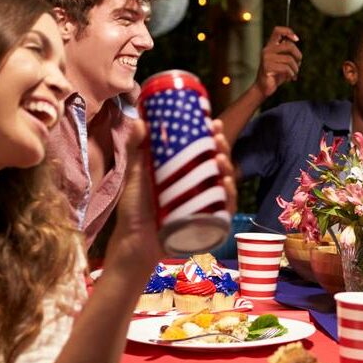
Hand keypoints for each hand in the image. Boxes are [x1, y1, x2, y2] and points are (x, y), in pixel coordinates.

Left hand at [108, 120, 237, 277]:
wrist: (133, 241)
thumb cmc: (134, 208)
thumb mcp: (136, 175)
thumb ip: (137, 149)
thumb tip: (140, 120)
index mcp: (184, 173)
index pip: (202, 151)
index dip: (211, 136)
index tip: (214, 122)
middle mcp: (197, 186)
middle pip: (216, 164)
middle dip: (222, 148)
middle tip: (218, 137)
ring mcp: (204, 204)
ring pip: (224, 183)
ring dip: (227, 168)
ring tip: (221, 158)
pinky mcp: (207, 221)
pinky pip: (224, 208)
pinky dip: (229, 196)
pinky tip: (226, 184)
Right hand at [255, 26, 301, 96]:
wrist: (263, 88)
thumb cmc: (275, 75)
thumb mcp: (283, 61)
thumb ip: (288, 52)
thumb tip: (296, 45)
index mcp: (270, 46)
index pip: (277, 30)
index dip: (288, 31)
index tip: (296, 39)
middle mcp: (267, 50)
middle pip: (289, 45)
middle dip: (298, 55)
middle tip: (299, 63)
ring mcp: (266, 58)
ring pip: (289, 59)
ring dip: (295, 68)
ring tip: (294, 73)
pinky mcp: (267, 67)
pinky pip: (286, 68)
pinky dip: (291, 74)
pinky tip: (289, 78)